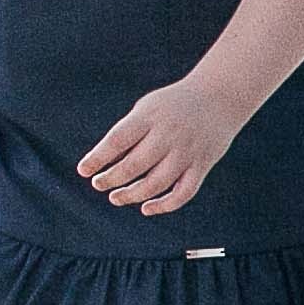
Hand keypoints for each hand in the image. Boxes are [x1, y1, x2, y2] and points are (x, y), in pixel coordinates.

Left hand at [78, 76, 246, 213]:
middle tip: (98, 185)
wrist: (220, 96)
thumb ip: (129, 132)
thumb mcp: (148, 108)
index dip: (98, 158)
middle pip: (134, 165)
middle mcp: (168, 135)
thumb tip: (103, 162)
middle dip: (112, 179)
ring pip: (156, 183)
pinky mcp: (202, 165)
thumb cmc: (173, 105)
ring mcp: (187, 152)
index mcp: (149, 117)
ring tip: (115, 198)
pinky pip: (183, 193)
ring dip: (132, 195)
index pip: (117, 140)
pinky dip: (164, 205)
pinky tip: (146, 208)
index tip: (83, 171)